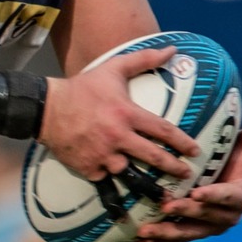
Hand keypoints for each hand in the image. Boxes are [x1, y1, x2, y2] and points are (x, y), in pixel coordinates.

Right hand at [38, 47, 197, 182]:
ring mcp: (102, 155)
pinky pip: (106, 179)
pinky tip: (120, 184)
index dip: (183, 142)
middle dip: (174, 168)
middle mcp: (118, 137)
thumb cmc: (83, 88)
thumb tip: (172, 50)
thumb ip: (144, 59)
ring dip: (144, 182)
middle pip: (154, 158)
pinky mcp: (88, 168)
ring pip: (131, 175)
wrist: (46, 108)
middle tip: (186, 175)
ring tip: (158, 191)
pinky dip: (112, 180)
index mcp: (127, 114)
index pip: (163, 131)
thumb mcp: (114, 68)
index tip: (194, 151)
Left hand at [131, 103, 241, 241]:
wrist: (224, 178)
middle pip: (205, 216)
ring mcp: (207, 227)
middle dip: (186, 212)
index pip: (228, 197)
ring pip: (187, 232)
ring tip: (146, 231)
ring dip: (167, 233)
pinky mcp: (191, 231)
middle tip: (166, 206)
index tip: (198, 192)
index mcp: (240, 196)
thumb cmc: (236, 158)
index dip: (214, 196)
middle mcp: (226, 217)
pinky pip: (174, 238)